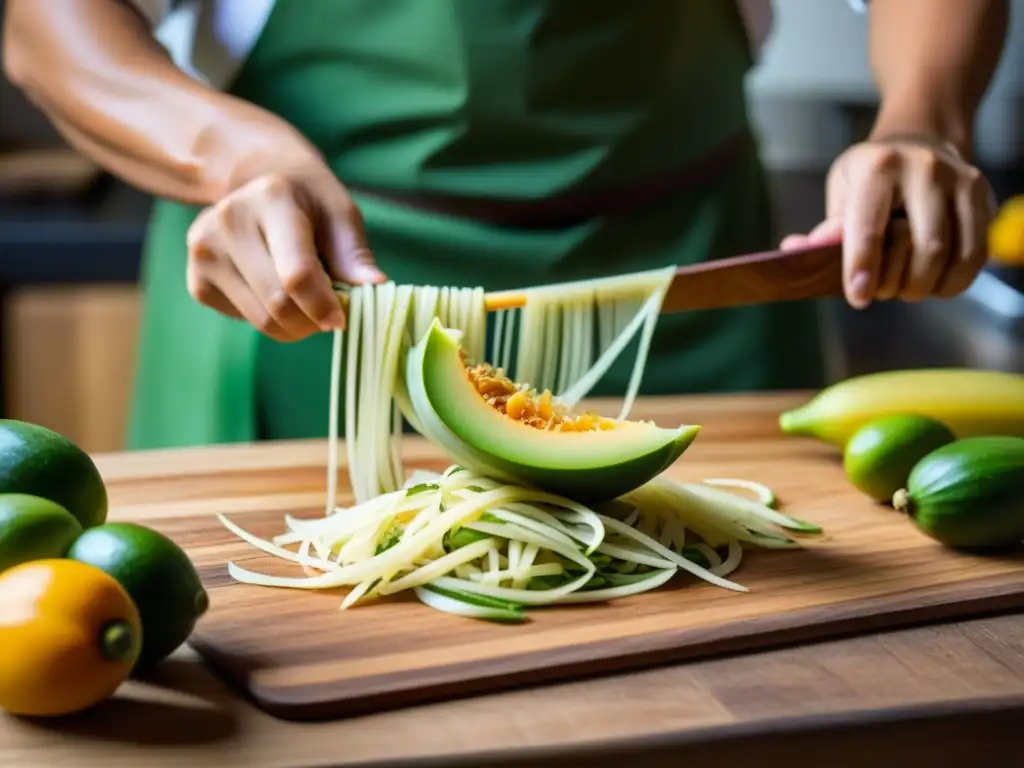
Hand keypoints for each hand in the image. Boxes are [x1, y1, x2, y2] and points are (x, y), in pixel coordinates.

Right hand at [185, 155, 385, 340]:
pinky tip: (273, 292)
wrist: (260, 184)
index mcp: (270, 198)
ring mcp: (204, 251)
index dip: (324, 306)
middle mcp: (228, 220)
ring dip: (293, 326)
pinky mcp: (196, 280)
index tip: (342, 318)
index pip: (297, 274)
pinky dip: (267, 319)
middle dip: (312, 321)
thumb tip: (375, 288)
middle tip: (329, 317)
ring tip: (307, 306)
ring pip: (260, 319)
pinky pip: (242, 320)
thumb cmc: (309, 202)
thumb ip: (355, 253)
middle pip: (278, 303)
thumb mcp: (340, 214)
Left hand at [781, 134, 995, 308]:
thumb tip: (796, 250)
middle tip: (883, 291)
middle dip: (901, 283)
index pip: (870, 226)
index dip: (863, 267)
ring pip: (954, 255)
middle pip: (925, 248)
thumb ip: (829, 225)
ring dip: (927, 286)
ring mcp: (961, 181)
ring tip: (907, 288)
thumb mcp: (842, 189)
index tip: (858, 297)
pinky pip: (977, 255)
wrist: (920, 140)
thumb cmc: (870, 176)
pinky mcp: (984, 197)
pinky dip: (954, 282)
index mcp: (878, 167)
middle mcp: (925, 170)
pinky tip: (935, 284)